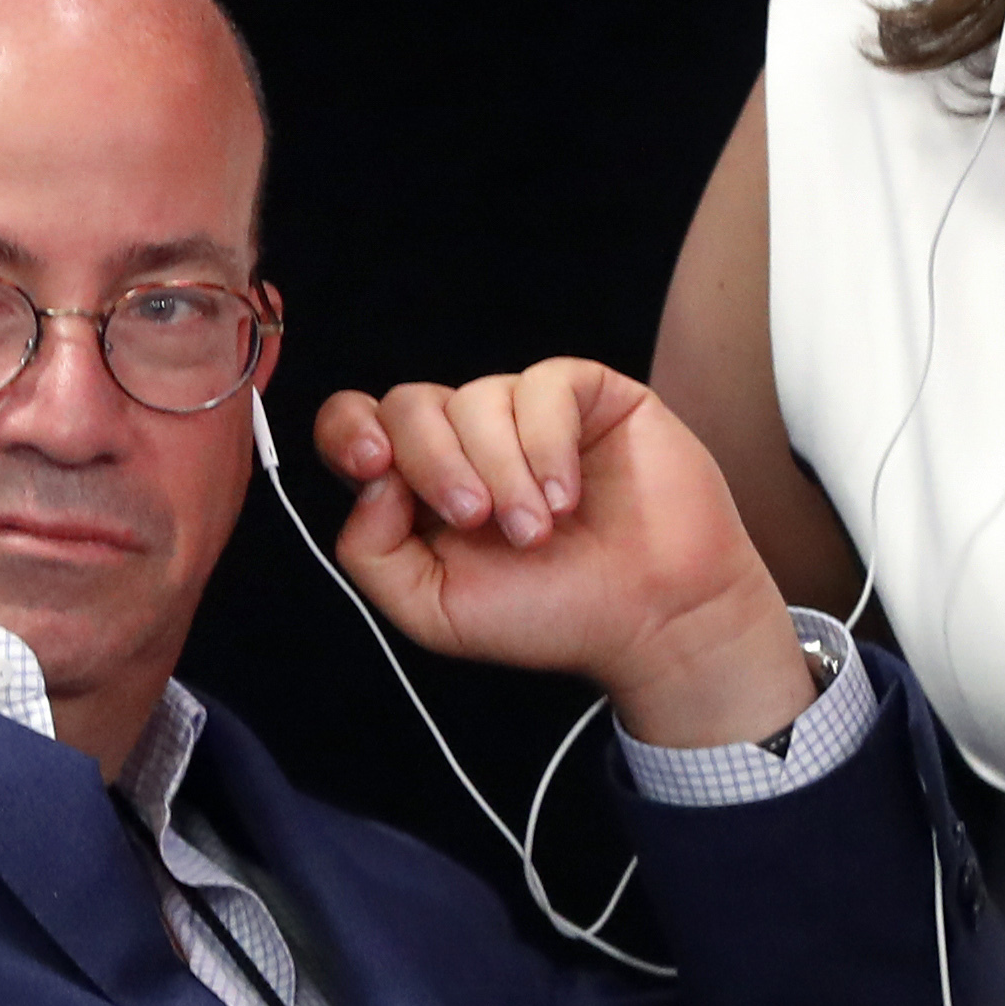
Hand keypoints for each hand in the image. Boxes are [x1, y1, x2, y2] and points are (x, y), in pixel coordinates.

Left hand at [313, 364, 814, 747]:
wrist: (654, 619)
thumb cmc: (550, 616)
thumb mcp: (432, 610)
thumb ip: (371, 552)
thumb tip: (368, 482)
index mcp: (417, 487)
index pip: (355, 425)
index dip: (350, 429)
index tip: (373, 464)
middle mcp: (465, 441)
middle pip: (409, 405)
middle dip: (434, 463)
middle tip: (476, 520)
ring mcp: (524, 413)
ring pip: (476, 397)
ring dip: (502, 471)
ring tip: (538, 531)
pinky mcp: (587, 395)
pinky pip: (543, 385)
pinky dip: (547, 443)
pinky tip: (568, 496)